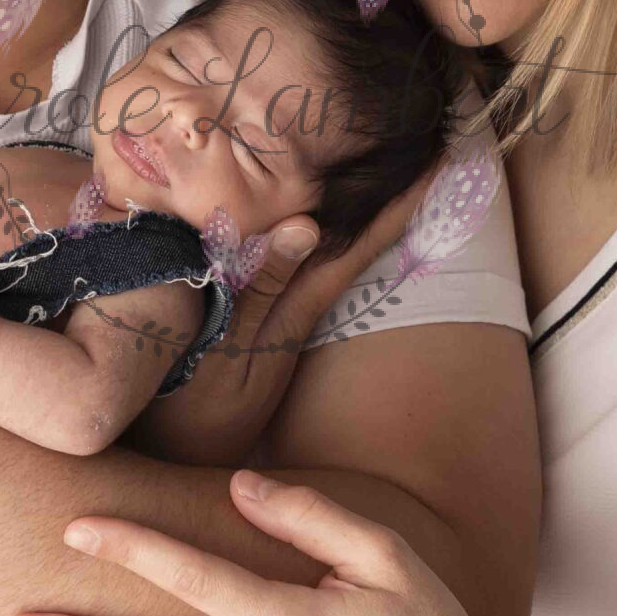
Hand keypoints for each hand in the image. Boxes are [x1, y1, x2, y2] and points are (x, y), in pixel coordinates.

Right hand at [168, 155, 435, 414]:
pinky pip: (297, 267)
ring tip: (393, 172)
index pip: (359, 247)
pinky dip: (317, 237)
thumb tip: (309, 223)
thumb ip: (262, 289)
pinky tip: (319, 221)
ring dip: (362, 215)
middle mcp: (297, 307)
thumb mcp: (228, 349)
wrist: (173, 465)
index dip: (398, 207)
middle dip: (392, 199)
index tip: (444, 163)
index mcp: (297, 306)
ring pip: (329, 254)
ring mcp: (277, 316)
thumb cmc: (193, 412)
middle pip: (354, 245)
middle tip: (436, 150)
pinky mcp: (253, 323)